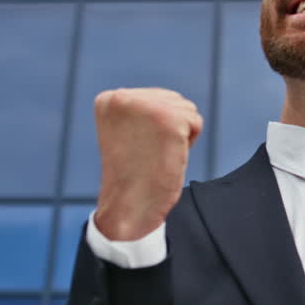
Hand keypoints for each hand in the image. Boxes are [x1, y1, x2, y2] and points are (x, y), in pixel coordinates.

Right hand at [92, 88, 202, 240]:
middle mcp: (123, 98)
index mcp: (109, 100)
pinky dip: (189, 142)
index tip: (135, 147)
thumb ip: (140, 110)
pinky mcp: (169, 118)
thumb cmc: (131, 176)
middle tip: (148, 153)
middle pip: (171, 100)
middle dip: (168, 128)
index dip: (152, 128)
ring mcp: (147, 106)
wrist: (128, 206)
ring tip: (157, 154)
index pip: (153, 98)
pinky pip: (195, 122)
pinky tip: (168, 156)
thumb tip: (170, 101)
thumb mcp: (125, 132)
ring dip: (180, 135)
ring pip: (186, 109)